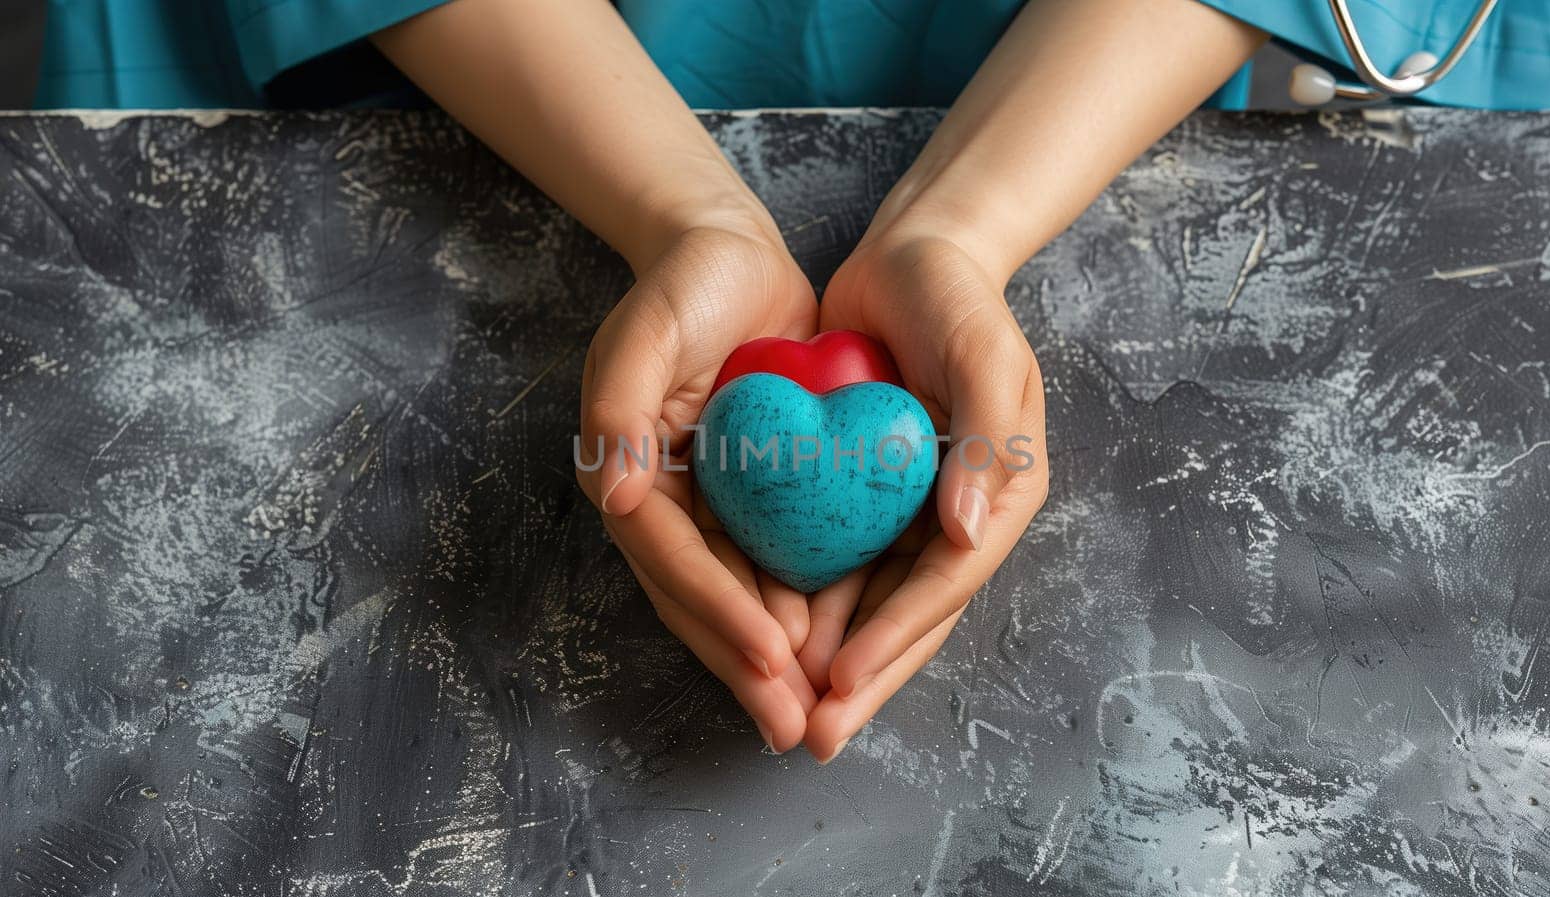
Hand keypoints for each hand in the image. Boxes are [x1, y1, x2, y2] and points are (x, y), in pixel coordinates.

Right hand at [576, 223, 822, 750]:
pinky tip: (839, 651)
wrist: (729, 255)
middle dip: (748, 670)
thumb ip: (617, 409)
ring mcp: (712, 510)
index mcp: (630, 478)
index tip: (772, 657)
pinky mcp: (756, 500)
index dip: (720, 614)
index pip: (675, 563)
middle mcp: (667, 507)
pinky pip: (777, 568)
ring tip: (821, 714)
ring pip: (743, 601)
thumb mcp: (643, 333)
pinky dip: (803, 612)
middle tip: (796, 727)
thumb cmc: (683, 287)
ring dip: (776, 662)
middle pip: (705, 604)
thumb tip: (618, 497)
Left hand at [798, 232, 1048, 761]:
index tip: (842, 680)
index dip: (894, 637)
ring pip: (868, 605)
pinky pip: (836, 564)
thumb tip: (967, 534)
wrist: (913, 259)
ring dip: (829, 660)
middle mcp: (958, 517)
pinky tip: (767, 643)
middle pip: (908, 616)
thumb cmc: (957, 300)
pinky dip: (806, 605)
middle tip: (810, 735)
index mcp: (1000, 495)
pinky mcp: (867, 498)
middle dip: (862, 681)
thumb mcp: (986, 355)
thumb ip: (987, 442)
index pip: (944, 583)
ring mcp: (910, 513)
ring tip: (784, 712)